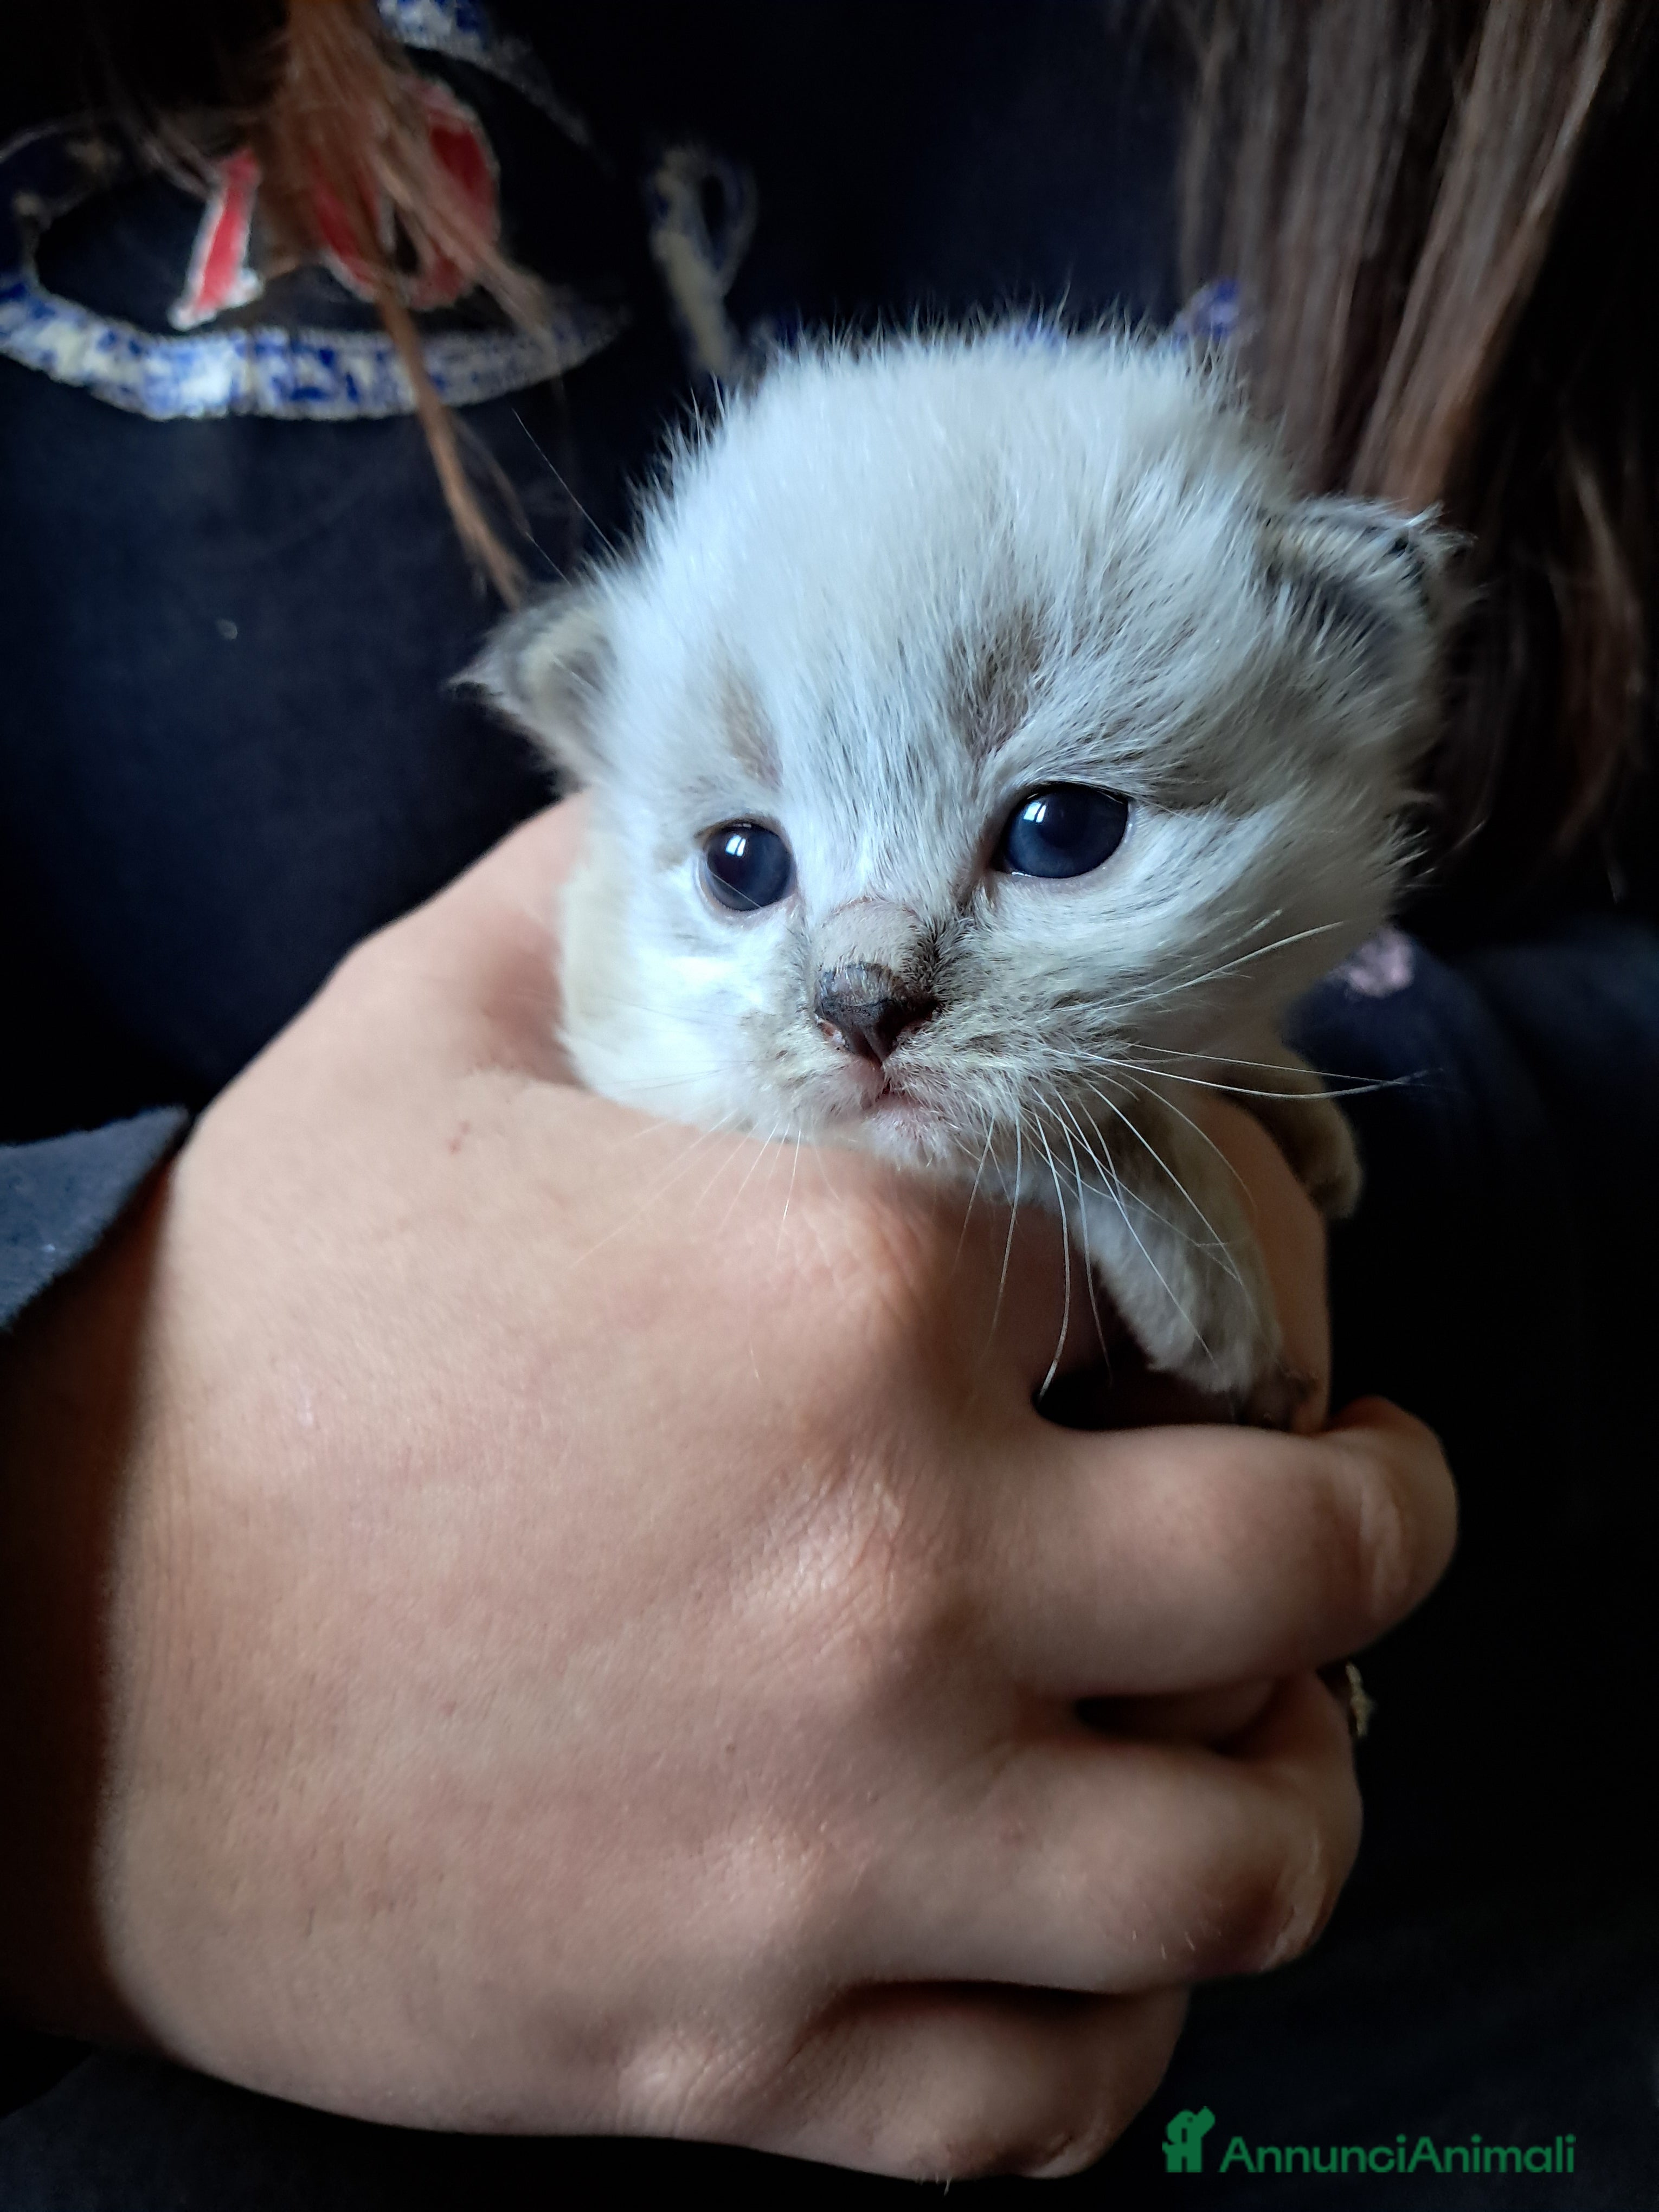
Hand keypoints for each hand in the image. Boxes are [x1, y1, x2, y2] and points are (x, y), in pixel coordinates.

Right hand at [0, 801, 1454, 2179]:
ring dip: (1288, 1789)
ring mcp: (831, 1847)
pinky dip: (1115, 2027)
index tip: (1215, 1287)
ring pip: (1236, 1867)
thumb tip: (726, 801)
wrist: (21, 1661)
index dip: (1238, 1251)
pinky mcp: (734, 2050)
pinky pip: (1046, 2101)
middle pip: (1309, 1568)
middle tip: (1342, 1495)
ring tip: (1244, 1725)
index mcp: (846, 1298)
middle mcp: (892, 1580)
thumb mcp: (420, 1037)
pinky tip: (1082, 1941)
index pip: (1201, 1255)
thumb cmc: (233, 1348)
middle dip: (1371, 1516)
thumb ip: (620, 882)